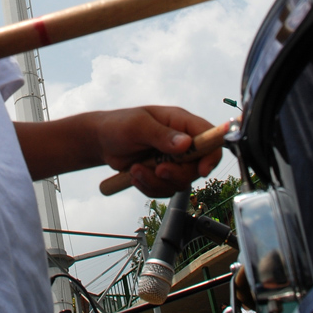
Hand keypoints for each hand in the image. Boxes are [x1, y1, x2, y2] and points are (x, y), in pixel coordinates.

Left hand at [95, 105, 220, 196]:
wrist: (101, 141)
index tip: (201, 169)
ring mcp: (173, 159)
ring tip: (135, 170)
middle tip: (158, 170)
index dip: (211, 155)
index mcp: (180, 122)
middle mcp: (181, 142)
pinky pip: (165, 189)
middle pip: (197, 167)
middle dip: (176, 173)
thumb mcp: (138, 126)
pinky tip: (134, 176)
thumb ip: (161, 135)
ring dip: (156, 181)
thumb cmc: (118, 125)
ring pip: (180, 182)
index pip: (209, 138)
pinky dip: (149, 187)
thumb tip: (186, 144)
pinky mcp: (162, 174)